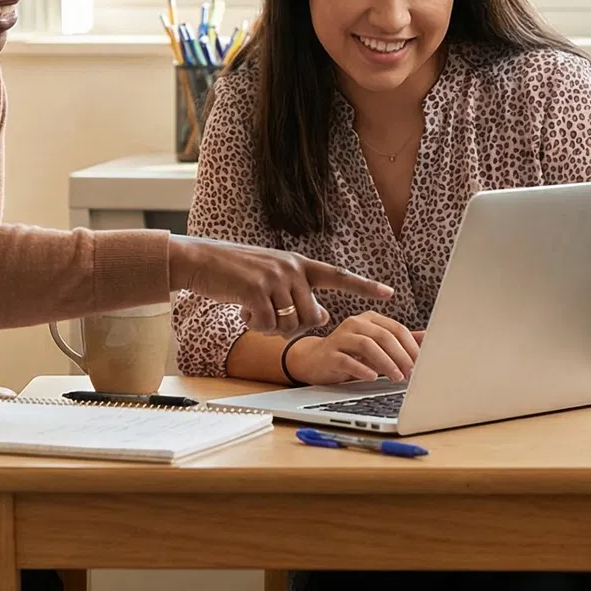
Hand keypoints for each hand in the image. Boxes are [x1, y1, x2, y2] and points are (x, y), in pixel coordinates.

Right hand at [168, 235, 392, 334]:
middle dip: (293, 328)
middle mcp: (292, 268)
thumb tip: (322, 317)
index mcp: (300, 263)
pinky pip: (269, 325)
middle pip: (311, 316)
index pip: (339, 275)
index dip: (364, 286)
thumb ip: (297, 293)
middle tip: (270, 321)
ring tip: (254, 314)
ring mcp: (275, 277)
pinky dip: (256, 327)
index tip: (389, 294)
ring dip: (272, 329)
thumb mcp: (272, 278)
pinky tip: (244, 314)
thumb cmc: (235, 272)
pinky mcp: (257, 289)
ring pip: (290, 324)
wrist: (201, 260)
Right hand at [287, 312, 423, 384]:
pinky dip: (362, 369)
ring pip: (367, 345)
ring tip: (396, 377)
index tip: (422, 363)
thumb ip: (399, 342)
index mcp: (370, 320)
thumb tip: (427, 339)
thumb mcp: (377, 347)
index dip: (411, 346)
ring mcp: (341, 338)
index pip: (396, 329)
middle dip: (401, 355)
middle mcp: (355, 324)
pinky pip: (347, 360)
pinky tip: (372, 377)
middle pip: (383, 336)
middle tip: (412, 372)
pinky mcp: (329, 354)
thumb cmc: (350, 353)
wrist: (314, 360)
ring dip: (385, 362)